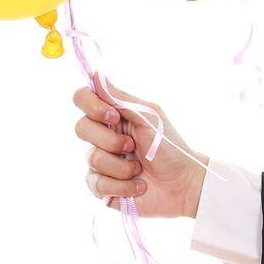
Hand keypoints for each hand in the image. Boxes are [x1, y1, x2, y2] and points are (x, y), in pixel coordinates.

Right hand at [72, 82, 207, 218]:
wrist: (183, 184)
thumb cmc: (169, 147)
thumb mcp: (149, 116)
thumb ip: (120, 98)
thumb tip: (96, 76)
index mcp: (112, 115)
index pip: (82, 99)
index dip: (92, 106)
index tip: (114, 116)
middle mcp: (102, 136)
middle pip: (81, 128)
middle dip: (110, 140)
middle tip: (132, 145)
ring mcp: (100, 161)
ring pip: (92, 158)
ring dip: (121, 166)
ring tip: (140, 169)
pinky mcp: (102, 187)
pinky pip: (96, 184)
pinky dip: (122, 186)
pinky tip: (138, 186)